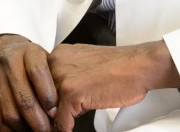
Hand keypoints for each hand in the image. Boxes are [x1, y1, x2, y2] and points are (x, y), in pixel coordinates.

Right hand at [0, 34, 58, 130]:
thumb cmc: (27, 57)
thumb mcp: (43, 57)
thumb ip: (52, 78)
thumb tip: (59, 109)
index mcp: (27, 52)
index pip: (38, 73)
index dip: (49, 97)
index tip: (56, 113)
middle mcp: (8, 63)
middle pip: (24, 99)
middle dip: (39, 122)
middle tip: (49, 131)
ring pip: (10, 113)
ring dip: (25, 129)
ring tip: (36, 131)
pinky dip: (8, 130)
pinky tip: (19, 130)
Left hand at [47, 41, 179, 130]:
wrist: (139, 65)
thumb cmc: (119, 66)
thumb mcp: (85, 64)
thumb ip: (67, 76)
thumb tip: (55, 101)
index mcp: (58, 54)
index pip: (41, 82)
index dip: (47, 100)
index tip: (50, 112)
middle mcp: (56, 62)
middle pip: (42, 96)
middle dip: (50, 112)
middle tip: (58, 121)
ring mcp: (63, 77)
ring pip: (49, 110)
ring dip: (57, 121)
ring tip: (65, 125)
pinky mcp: (71, 92)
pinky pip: (61, 121)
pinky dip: (65, 129)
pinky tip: (72, 129)